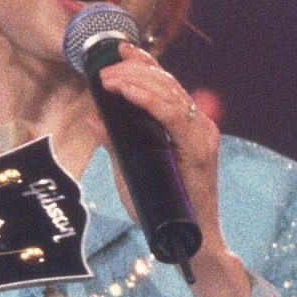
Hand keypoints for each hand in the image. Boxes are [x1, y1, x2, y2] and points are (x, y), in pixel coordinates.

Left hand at [93, 43, 251, 296]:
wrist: (188, 244)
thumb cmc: (161, 209)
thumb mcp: (130, 170)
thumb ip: (116, 143)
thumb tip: (93, 117)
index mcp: (182, 128)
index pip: (163, 86)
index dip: (140, 64)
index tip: (112, 52)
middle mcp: (197, 127)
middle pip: (167, 83)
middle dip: (133, 69)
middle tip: (104, 66)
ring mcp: (202, 137)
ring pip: (172, 94)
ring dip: (137, 82)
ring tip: (109, 79)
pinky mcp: (201, 151)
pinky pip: (176, 117)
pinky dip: (151, 101)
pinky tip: (128, 94)